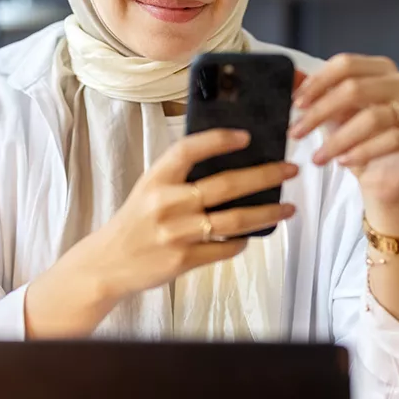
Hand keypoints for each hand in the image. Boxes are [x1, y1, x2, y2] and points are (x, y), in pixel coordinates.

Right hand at [91, 129, 297, 302]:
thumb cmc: (135, 221)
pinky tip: (251, 235)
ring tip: (289, 208)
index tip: (247, 136)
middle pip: (225, 185)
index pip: (189, 150)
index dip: (218, 140)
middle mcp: (166, 203)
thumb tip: (230, 162)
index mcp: (156, 179)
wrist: (108, 263)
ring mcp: (176, 233)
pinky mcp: (183, 260)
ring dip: (267, 213)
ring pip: (234, 221)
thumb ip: (180, 177)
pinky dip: (242, 241)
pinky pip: (224, 249)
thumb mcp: (149, 189)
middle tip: (289, 169)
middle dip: (264, 176)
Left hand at [290, 54, 398, 206]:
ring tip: (318, 157)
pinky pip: (392, 140)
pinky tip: (343, 162)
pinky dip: (362, 151)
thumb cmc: (358, 143)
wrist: (383, 180)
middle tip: (296, 131)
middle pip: (356, 88)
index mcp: (381, 69)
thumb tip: (293, 76)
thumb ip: (316, 96)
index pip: (346, 64)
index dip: (317, 82)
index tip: (295, 103)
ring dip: (338, 139)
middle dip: (320, 112)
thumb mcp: (331, 117)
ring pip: (373, 117)